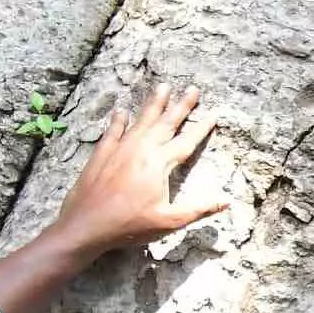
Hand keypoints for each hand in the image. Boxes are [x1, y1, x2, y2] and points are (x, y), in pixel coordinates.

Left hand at [48, 86, 222, 258]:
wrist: (86, 225)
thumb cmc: (130, 225)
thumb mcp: (170, 221)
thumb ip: (199, 209)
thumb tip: (227, 201)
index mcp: (160, 164)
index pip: (187, 141)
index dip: (202, 128)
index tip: (214, 113)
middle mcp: (141, 149)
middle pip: (166, 123)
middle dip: (181, 105)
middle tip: (192, 89)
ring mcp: (120, 149)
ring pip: (141, 121)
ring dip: (153, 104)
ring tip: (163, 87)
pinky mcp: (101, 154)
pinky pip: (113, 131)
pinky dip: (118, 120)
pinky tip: (121, 111)